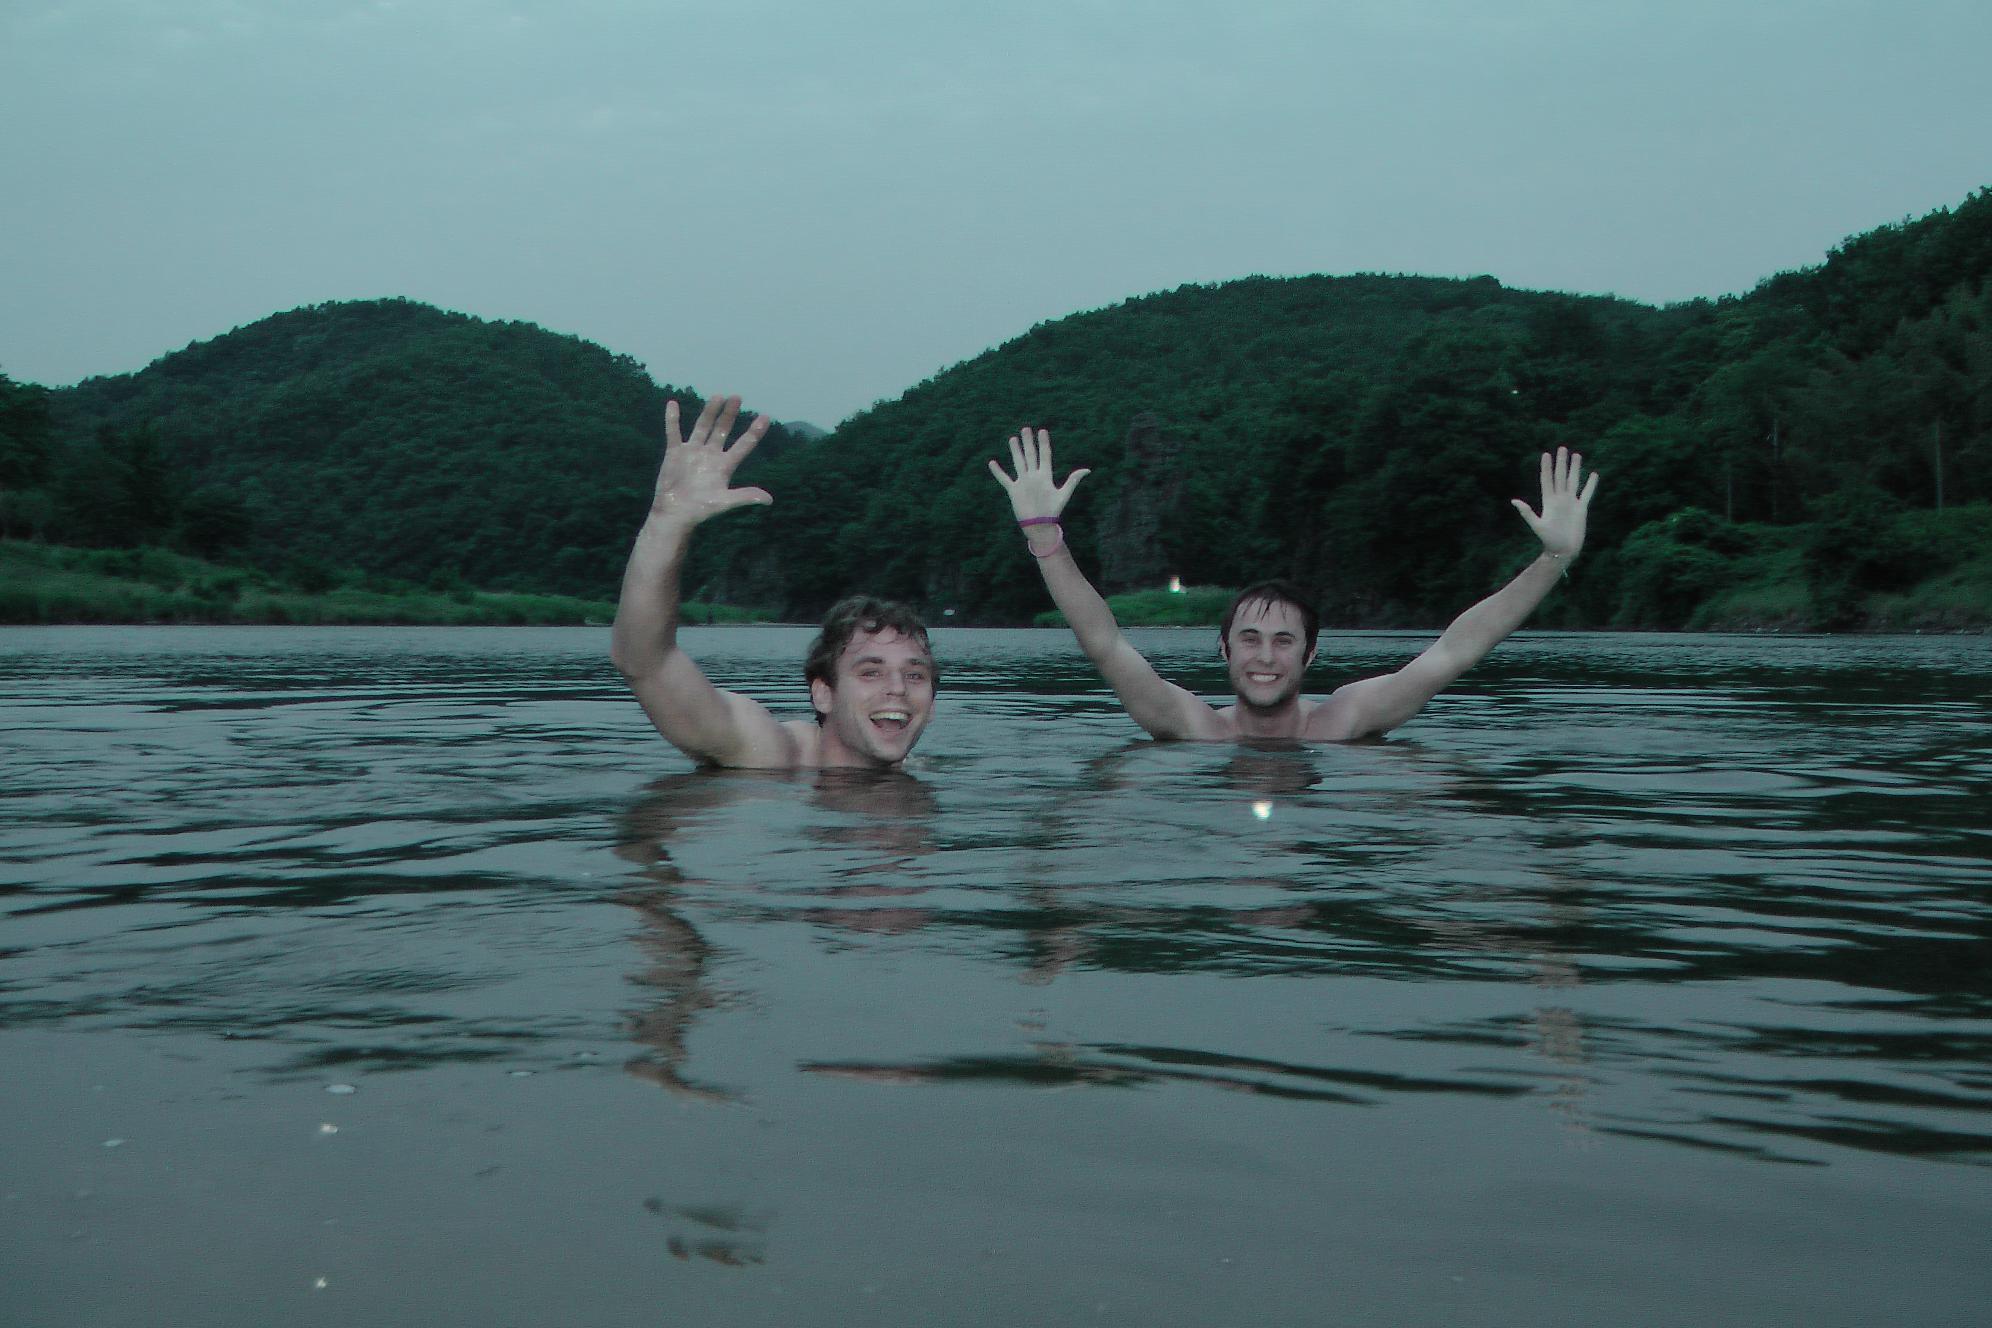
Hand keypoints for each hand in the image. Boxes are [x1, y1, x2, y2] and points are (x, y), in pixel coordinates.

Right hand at [649, 395, 772, 526]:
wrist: (675, 513)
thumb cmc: (700, 509)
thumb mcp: (724, 502)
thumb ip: (745, 496)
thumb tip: (769, 500)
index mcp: (725, 465)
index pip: (744, 445)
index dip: (754, 431)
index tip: (766, 417)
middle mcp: (711, 455)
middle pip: (723, 430)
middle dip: (730, 414)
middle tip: (737, 397)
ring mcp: (693, 452)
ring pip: (703, 426)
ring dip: (709, 411)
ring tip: (718, 396)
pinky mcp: (675, 453)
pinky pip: (673, 432)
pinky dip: (672, 419)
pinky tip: (673, 404)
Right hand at [987, 426, 1089, 522]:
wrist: (1039, 525)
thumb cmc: (1052, 511)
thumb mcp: (1063, 495)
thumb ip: (1072, 481)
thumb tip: (1087, 470)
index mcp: (1045, 476)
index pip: (1045, 455)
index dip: (1043, 443)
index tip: (1042, 430)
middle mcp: (1033, 476)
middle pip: (1030, 455)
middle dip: (1028, 442)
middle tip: (1025, 428)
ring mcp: (1023, 482)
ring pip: (1018, 463)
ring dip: (1015, 451)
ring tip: (1013, 439)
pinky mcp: (1014, 491)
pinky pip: (1004, 479)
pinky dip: (998, 472)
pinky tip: (992, 462)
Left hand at [1511, 446, 1598, 559]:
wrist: (1563, 550)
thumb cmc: (1549, 540)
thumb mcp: (1537, 526)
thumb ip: (1527, 513)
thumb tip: (1514, 501)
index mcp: (1549, 501)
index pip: (1547, 480)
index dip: (1546, 467)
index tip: (1546, 454)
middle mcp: (1560, 499)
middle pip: (1561, 476)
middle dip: (1561, 462)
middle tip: (1562, 448)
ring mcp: (1571, 503)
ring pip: (1573, 481)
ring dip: (1575, 468)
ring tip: (1577, 455)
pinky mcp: (1581, 509)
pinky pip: (1587, 493)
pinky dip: (1591, 484)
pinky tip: (1593, 474)